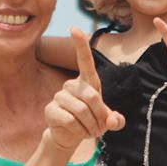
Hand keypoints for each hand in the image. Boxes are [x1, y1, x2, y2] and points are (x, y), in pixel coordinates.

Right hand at [44, 28, 124, 148]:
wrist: (70, 137)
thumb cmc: (91, 123)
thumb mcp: (108, 121)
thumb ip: (115, 120)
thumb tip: (112, 120)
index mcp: (87, 82)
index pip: (84, 60)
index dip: (80, 45)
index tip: (75, 28)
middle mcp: (71, 85)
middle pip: (92, 96)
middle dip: (100, 116)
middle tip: (100, 129)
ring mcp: (59, 96)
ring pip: (81, 110)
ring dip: (90, 126)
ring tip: (90, 132)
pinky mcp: (51, 110)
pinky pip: (70, 120)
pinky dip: (79, 131)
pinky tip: (78, 133)